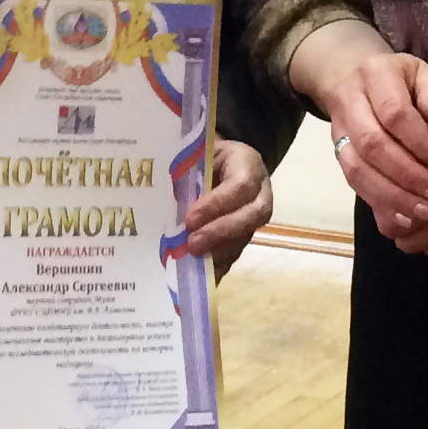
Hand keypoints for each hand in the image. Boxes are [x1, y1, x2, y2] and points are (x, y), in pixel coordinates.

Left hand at [183, 139, 272, 276]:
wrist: (215, 161)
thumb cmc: (202, 155)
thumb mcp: (196, 154)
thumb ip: (188, 173)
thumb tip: (167, 200)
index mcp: (247, 162)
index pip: (242, 185)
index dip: (218, 204)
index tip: (190, 218)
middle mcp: (260, 190)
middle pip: (254, 215)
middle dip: (221, 232)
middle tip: (192, 244)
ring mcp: (254, 215)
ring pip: (246, 237)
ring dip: (218, 251)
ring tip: (192, 260)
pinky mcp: (244, 234)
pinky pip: (236, 252)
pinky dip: (217, 265)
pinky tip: (198, 274)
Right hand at [289, 22, 427, 240]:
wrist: (357, 79)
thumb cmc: (403, 82)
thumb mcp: (424, 74)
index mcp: (375, 73)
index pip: (394, 112)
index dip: (421, 143)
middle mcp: (349, 99)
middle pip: (372, 143)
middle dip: (407, 174)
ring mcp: (338, 128)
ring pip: (357, 167)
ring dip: (391, 194)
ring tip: (422, 212)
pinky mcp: (337, 152)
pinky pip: (352, 181)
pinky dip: (378, 202)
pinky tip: (402, 217)